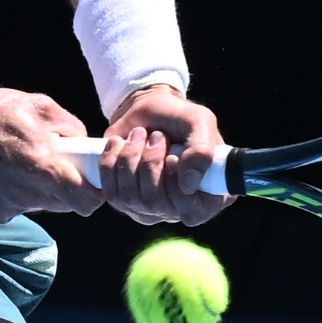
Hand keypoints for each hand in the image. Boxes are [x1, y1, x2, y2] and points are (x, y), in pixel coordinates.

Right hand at [0, 83, 104, 223]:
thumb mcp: (38, 105)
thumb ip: (71, 126)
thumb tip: (82, 145)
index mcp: (42, 167)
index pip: (87, 201)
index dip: (94, 193)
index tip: (88, 179)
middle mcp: (27, 194)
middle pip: (65, 204)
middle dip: (65, 186)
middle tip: (50, 162)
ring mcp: (7, 207)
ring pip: (40, 205)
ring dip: (38, 188)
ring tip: (18, 162)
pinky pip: (16, 206)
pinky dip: (14, 192)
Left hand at [96, 83, 229, 227]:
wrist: (146, 110)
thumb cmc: (178, 118)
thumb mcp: (199, 121)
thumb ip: (202, 150)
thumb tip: (188, 186)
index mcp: (210, 195)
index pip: (192, 212)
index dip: (176, 186)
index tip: (172, 156)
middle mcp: (180, 208)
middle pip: (156, 204)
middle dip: (150, 164)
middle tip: (157, 135)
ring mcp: (151, 208)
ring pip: (131, 198)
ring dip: (131, 160)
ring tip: (140, 134)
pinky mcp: (124, 201)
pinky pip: (111, 192)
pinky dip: (111, 163)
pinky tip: (119, 143)